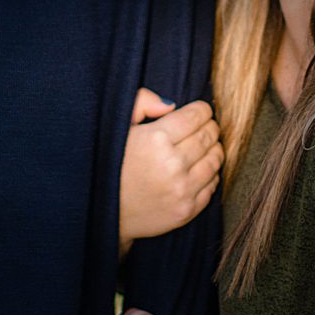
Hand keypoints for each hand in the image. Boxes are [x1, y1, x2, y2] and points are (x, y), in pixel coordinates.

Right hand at [118, 89, 220, 254]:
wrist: (99, 212)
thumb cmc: (107, 163)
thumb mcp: (118, 125)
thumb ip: (142, 102)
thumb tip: (171, 104)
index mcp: (156, 139)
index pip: (198, 115)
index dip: (200, 110)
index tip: (197, 113)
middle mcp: (172, 164)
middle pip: (210, 135)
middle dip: (209, 127)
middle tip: (201, 128)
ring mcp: (181, 190)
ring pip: (216, 159)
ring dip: (212, 149)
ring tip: (200, 149)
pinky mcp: (186, 210)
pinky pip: (213, 184)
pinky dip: (209, 174)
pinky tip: (196, 171)